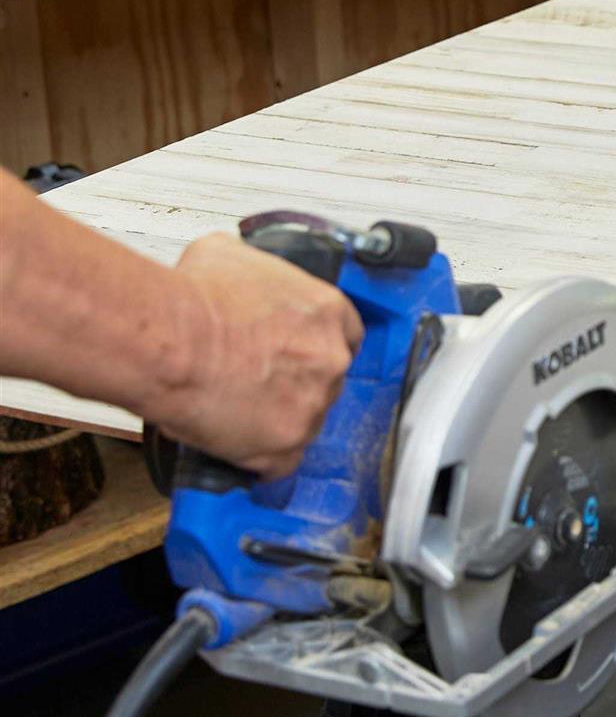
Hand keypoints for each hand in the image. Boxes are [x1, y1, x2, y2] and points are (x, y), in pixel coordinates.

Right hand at [149, 233, 363, 478]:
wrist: (169, 340)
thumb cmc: (194, 299)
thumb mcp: (229, 255)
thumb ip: (257, 274)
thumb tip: (242, 278)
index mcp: (328, 312)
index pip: (346, 335)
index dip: (316, 345)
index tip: (297, 353)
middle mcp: (331, 359)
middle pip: (326, 378)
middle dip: (296, 381)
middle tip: (255, 380)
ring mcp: (313, 404)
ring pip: (306, 419)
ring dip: (278, 419)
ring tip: (235, 409)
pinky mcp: (287, 443)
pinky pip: (283, 461)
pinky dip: (261, 458)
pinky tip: (238, 445)